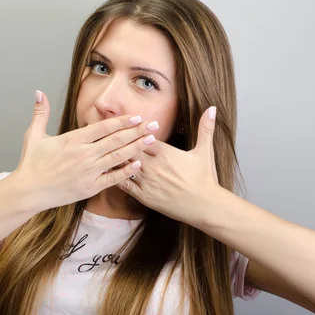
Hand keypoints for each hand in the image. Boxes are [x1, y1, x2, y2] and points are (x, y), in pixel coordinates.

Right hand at [13, 90, 158, 210]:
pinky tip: (138, 164)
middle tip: (153, 125)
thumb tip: (39, 92)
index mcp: (73, 140)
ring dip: (136, 148)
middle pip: (116, 140)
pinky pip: (112, 178)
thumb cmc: (31, 164)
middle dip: (137, 132)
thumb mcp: (34, 135)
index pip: (103, 127)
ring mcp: (88, 172)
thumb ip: (40, 113)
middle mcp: (83, 155)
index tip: (137, 117)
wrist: (28, 191)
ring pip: (118, 157)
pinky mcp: (90, 187)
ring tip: (151, 141)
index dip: (122, 121)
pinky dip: (126, 171)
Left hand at [116, 106, 219, 225]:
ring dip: (115, 158)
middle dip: (120, 141)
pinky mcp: (144, 197)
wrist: (205, 206)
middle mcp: (153, 166)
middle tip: (108, 134)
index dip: (134, 129)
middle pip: (129, 149)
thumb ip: (206, 128)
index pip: (142, 136)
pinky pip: (124, 184)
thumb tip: (212, 108)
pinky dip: (115, 176)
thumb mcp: (205, 151)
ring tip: (102, 149)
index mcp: (165, 153)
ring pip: (123, 166)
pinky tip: (107, 171)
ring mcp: (147, 182)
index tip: (126, 122)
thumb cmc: (205, 178)